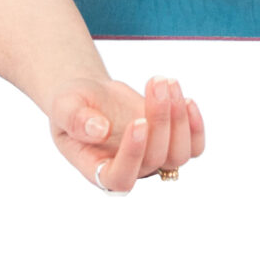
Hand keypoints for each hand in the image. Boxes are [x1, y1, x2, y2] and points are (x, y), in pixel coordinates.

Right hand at [46, 73, 205, 193]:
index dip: (133, 155)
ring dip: (179, 119)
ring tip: (166, 82)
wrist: (92, 97)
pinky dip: (196, 126)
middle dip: (160, 118)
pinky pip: (193, 147)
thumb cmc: (73, 104)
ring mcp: (153, 159)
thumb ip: (75, 119)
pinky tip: (186, 99)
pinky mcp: (170, 144)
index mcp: (98, 169)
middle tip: (155, 82)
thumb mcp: (64, 105)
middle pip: (155, 159)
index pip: (121, 178)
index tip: (138, 121)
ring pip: (178, 155)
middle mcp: (129, 170)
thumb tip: (99, 130)